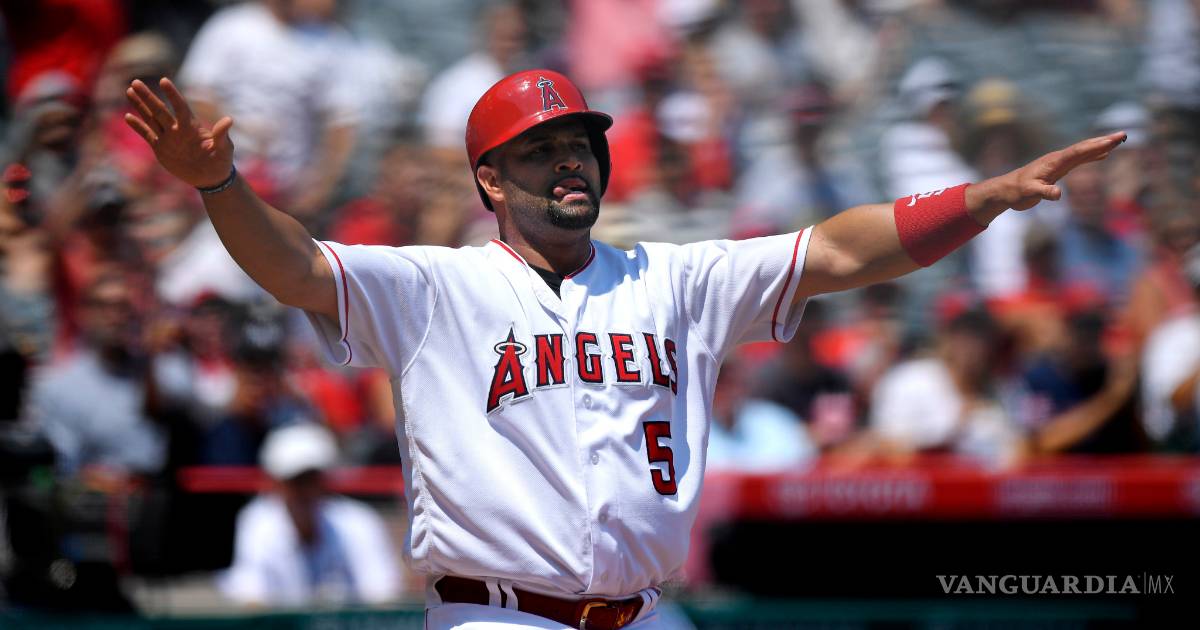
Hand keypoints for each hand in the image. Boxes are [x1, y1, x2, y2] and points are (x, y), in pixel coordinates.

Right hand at [124, 78, 234, 188]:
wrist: (211, 177)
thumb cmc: (221, 161)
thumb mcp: (224, 148)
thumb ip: (222, 135)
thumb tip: (228, 120)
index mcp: (192, 127)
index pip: (180, 107)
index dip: (173, 95)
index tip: (164, 81)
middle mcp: (177, 129)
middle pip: (160, 110)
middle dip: (148, 97)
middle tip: (135, 82)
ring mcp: (168, 138)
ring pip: (151, 118)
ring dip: (140, 106)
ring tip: (129, 91)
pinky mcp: (161, 149)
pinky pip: (147, 135)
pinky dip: (138, 127)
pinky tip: (128, 116)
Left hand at [966, 131, 1126, 220]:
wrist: (1005, 190)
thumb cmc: (1016, 192)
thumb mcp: (1028, 194)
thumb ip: (1043, 192)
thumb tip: (1058, 194)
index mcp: (1053, 162)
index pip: (1078, 152)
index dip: (1096, 146)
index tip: (1113, 140)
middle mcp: (1057, 159)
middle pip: (1084, 148)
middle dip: (1104, 142)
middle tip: (1123, 135)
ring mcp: (1058, 164)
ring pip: (1083, 152)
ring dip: (1101, 147)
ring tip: (1118, 141)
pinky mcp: (1058, 170)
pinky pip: (1079, 160)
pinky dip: (1092, 156)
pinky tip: (1103, 155)